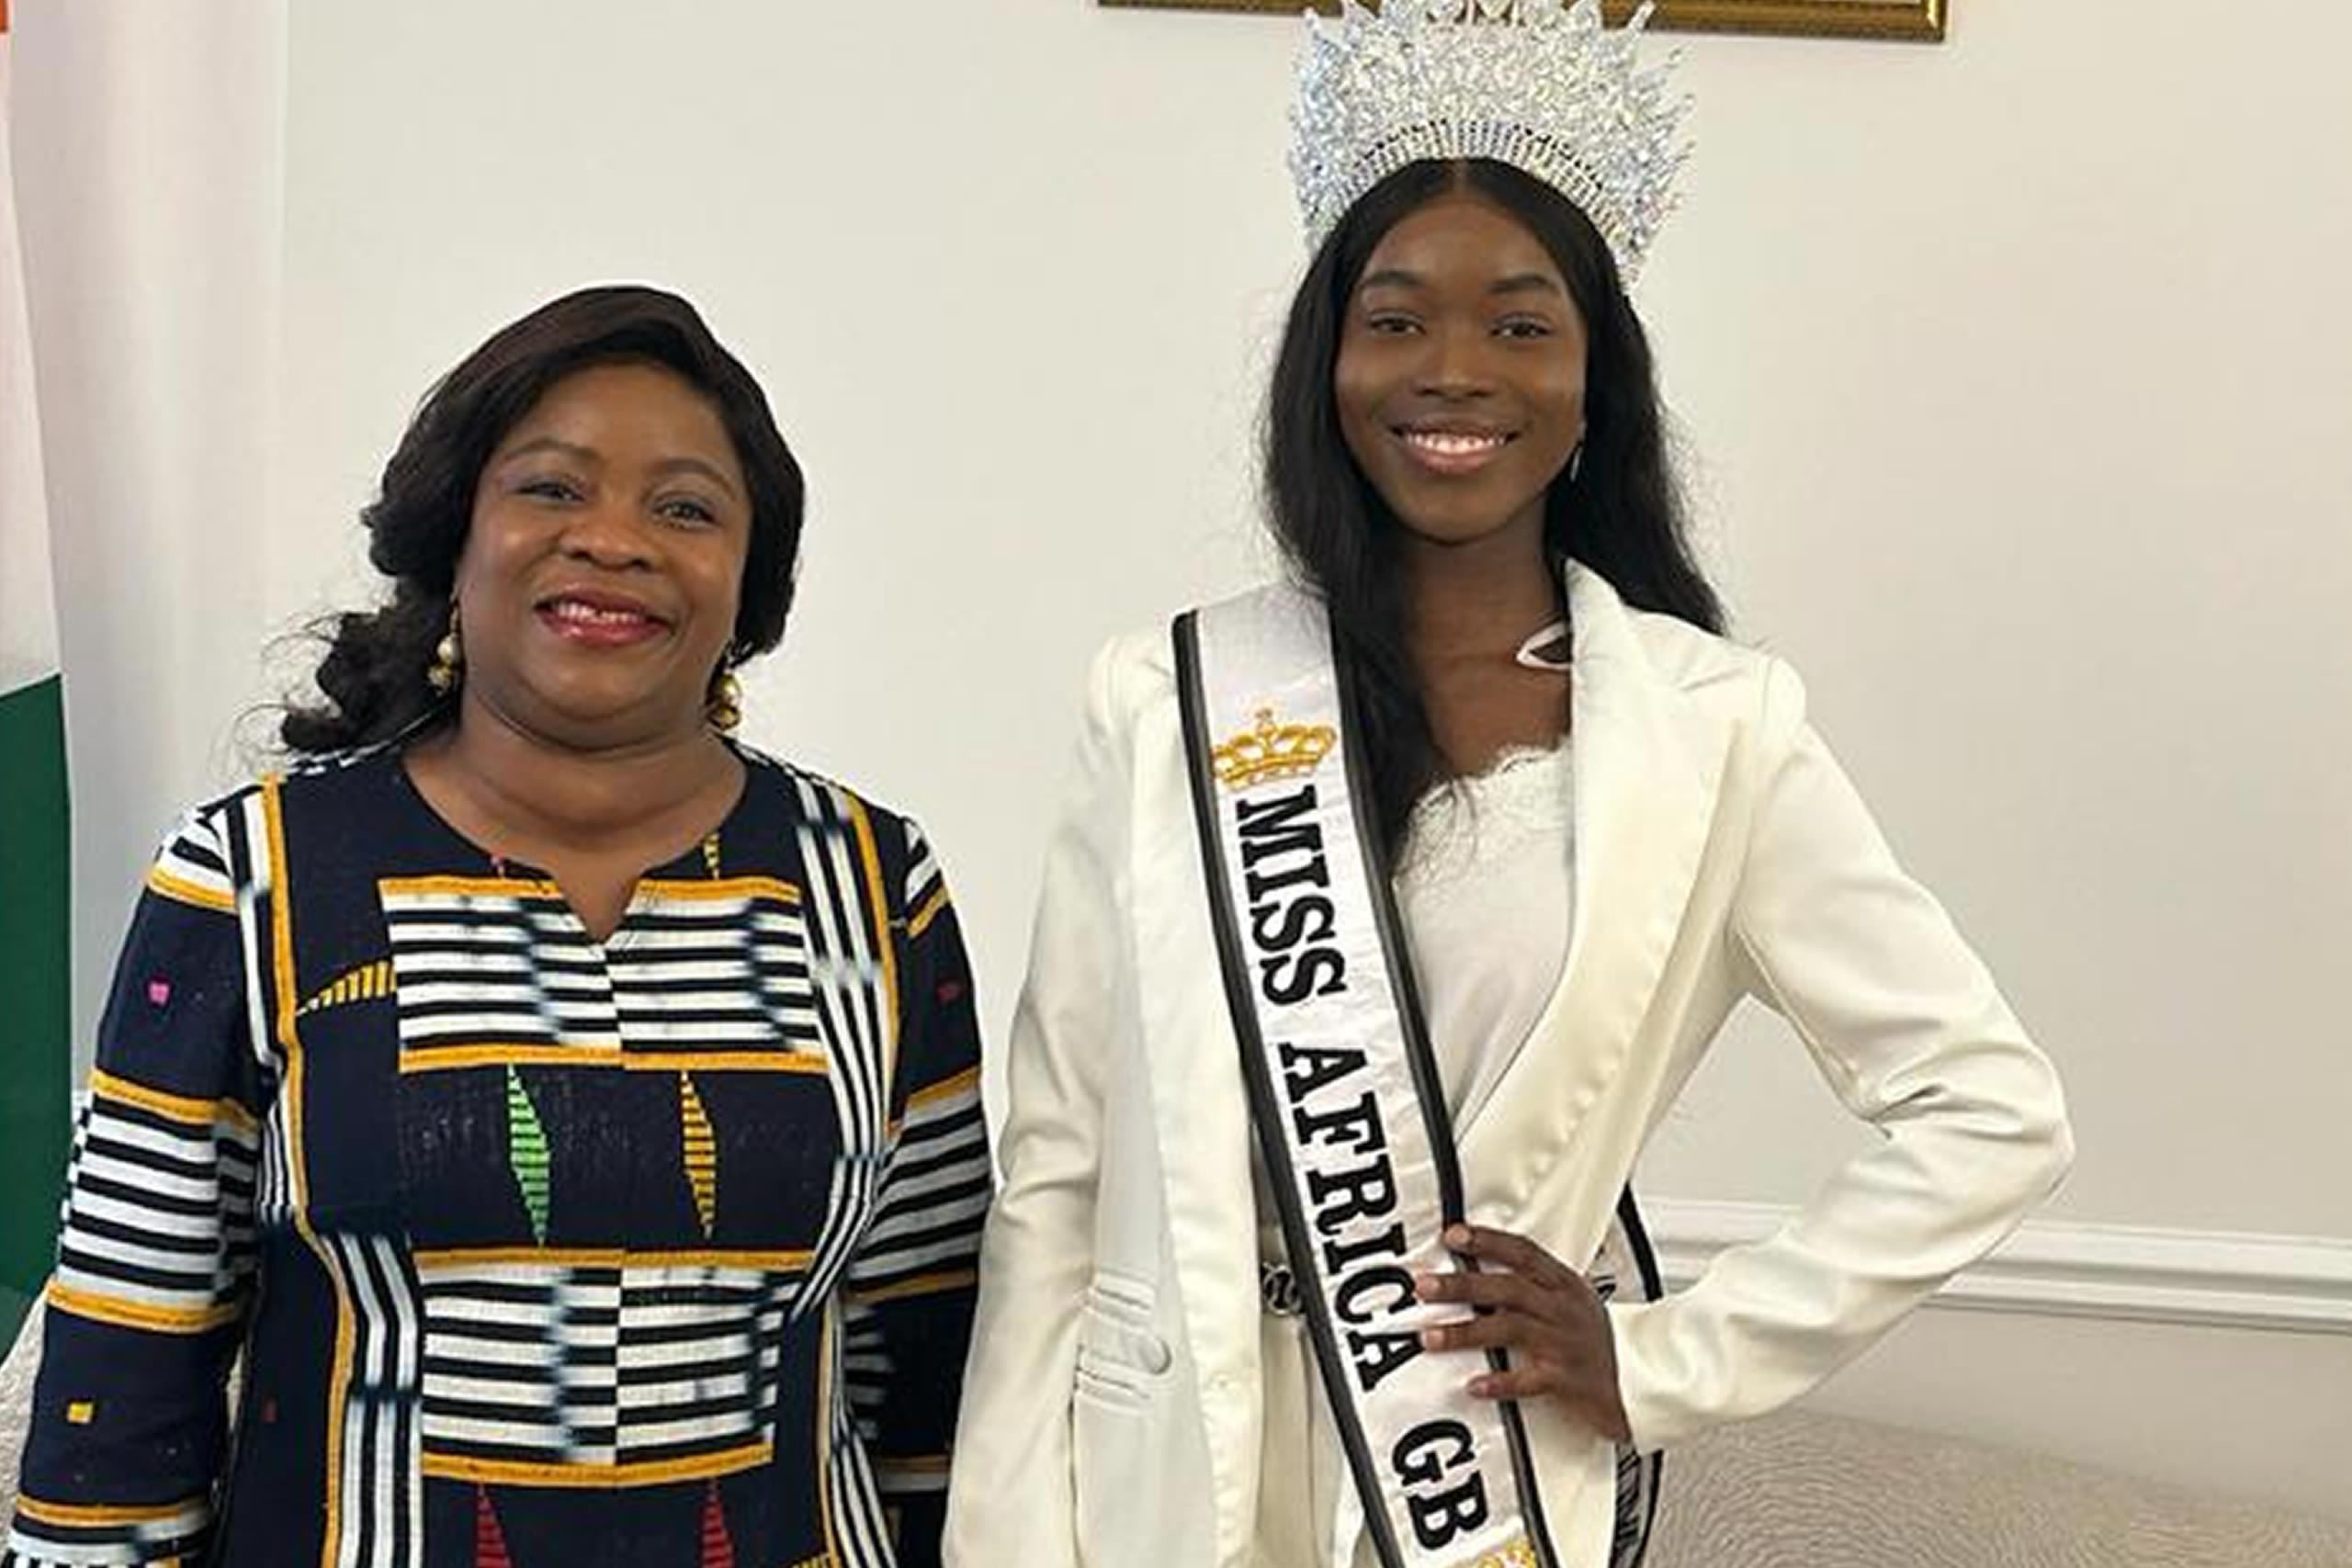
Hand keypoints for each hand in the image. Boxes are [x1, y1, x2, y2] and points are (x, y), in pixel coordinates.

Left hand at [1414, 1223, 1631, 1442]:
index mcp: (1563, 1285)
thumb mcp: (1574, 1300)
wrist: (1643, 1378)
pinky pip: (1530, 1380)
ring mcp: (1564, 1343)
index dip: (1487, 1241)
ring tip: (1431, 1336)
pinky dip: (1501, 1382)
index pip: (1523, 1252)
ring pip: (1511, 1329)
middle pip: (1507, 1288)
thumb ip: (1535, 1285)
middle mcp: (1562, 1309)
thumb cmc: (1600, 1339)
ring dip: (1466, 1332)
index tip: (1453, 1235)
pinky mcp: (1567, 1380)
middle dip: (1462, 1285)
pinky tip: (1474, 1384)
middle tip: (1424, 1286)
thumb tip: (1483, 1270)